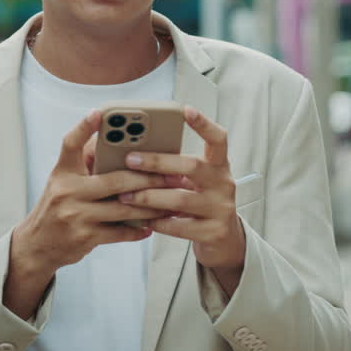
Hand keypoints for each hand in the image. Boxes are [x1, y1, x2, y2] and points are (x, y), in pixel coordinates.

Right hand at [4, 110, 176, 317]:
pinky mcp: (85, 237)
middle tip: (172, 174)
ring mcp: (75, 215)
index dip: (84, 127)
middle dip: (148, 178)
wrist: (37, 246)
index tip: (100, 112)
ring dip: (151, 205)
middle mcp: (66, 191)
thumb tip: (116, 140)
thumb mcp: (64, 181)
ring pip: (124, 207)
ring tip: (170, 201)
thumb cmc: (59, 207)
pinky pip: (120, 232)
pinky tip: (152, 225)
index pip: (70, 144)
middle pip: (115, 179)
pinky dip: (138, 228)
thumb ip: (86, 162)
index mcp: (62, 172)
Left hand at [116, 106, 246, 288]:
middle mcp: (224, 184)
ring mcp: (221, 208)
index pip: (218, 139)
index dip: (204, 124)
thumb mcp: (196, 183)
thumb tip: (136, 153)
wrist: (224, 241)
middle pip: (192, 166)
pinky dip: (159, 223)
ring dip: (149, 196)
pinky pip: (180, 227)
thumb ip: (177, 170)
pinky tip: (143, 221)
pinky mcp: (214, 232)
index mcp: (219, 166)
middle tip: (130, 159)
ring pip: (181, 199)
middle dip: (158, 162)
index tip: (186, 110)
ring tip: (126, 195)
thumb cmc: (201, 204)